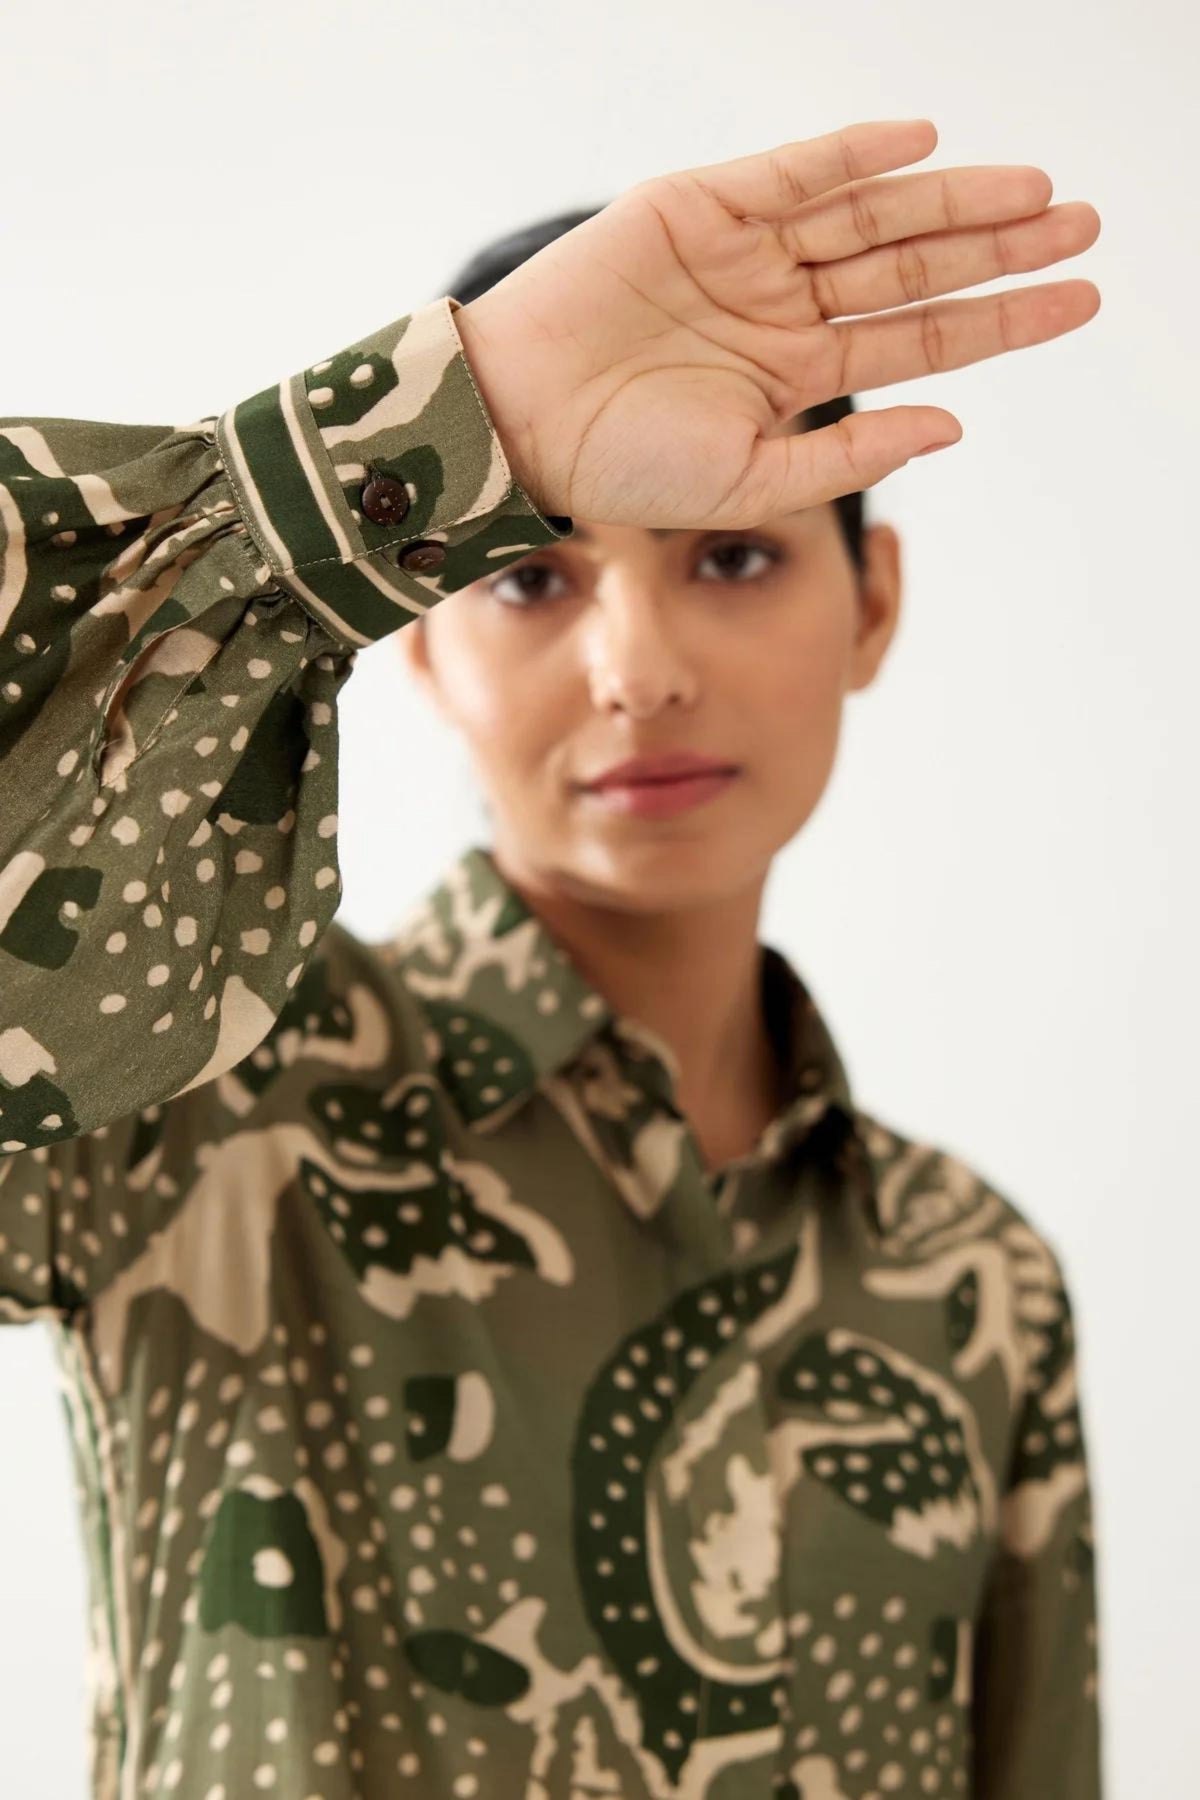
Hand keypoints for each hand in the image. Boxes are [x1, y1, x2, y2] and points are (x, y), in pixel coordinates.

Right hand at [455, 119, 1099, 526]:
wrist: (518, 426)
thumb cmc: (622, 469)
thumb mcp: (750, 480)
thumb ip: (849, 457)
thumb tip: (951, 426)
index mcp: (798, 373)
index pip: (922, 338)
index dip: (1001, 319)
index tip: (1077, 300)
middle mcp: (784, 306)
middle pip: (913, 267)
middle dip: (997, 247)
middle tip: (1082, 227)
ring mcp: (746, 253)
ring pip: (868, 215)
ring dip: (950, 199)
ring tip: (1034, 192)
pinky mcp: (698, 208)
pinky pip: (790, 175)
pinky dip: (851, 156)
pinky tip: (922, 144)